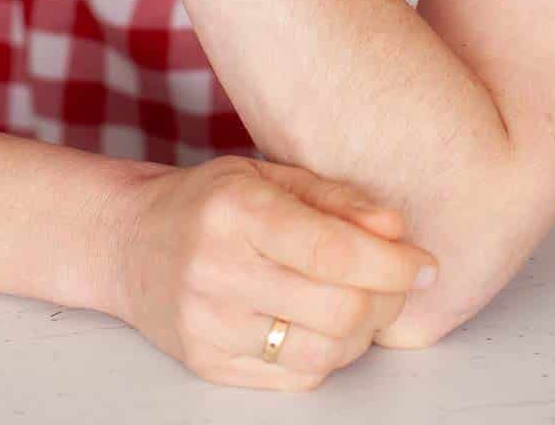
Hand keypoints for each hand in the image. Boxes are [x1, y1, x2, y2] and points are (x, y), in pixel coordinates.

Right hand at [114, 153, 438, 391]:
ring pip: (323, 353)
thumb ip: (335, 198)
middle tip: (397, 281)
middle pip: (338, 309)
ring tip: (362, 302)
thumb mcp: (267, 176)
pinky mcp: (208, 364)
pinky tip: (325, 324)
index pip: (332, 251)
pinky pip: (297, 378)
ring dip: (362, 332)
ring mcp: (210, 325)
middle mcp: (218, 270)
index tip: (424, 263)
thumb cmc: (209, 203)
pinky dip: (328, 355)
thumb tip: (395, 227)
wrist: (129, 241)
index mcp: (236, 210)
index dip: (392, 263)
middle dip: (386, 299)